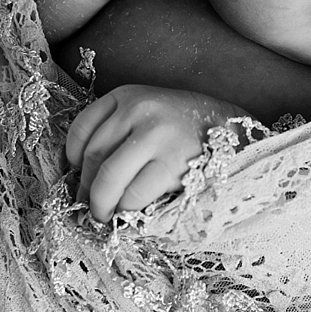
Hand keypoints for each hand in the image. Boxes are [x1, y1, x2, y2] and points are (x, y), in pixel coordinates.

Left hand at [66, 84, 244, 221]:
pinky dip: (126, 209)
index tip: (76, 174)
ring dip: (100, 205)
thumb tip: (84, 175)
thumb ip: (120, 130)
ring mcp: (156, 136)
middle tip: (89, 206)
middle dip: (86, 189)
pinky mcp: (172, 163)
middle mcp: (139, 110)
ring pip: (107, 179)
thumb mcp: (151, 112)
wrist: (237, 133)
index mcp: (129, 95)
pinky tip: (130, 213)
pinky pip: (133, 195)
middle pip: (92, 157)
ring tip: (104, 216)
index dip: (72, 159)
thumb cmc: (188, 127)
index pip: (82, 128)